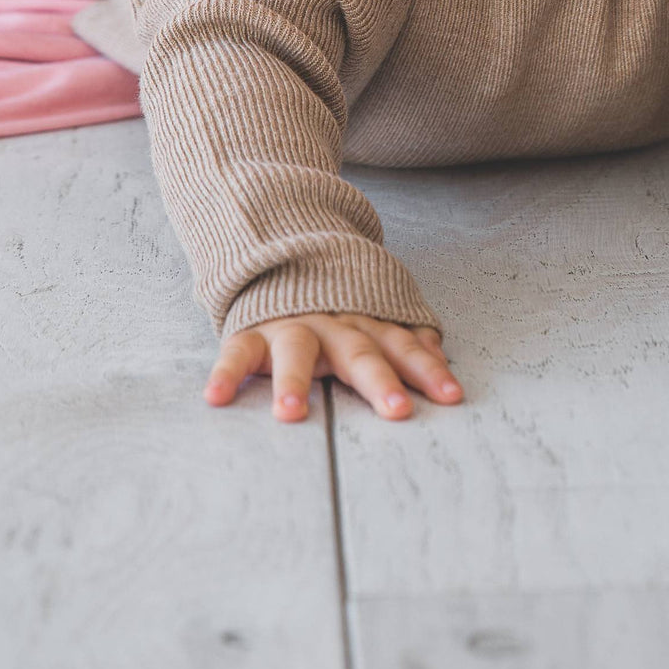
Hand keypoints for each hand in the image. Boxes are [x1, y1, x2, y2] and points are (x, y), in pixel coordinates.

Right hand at [203, 312, 463, 421]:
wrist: (285, 255)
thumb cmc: (340, 302)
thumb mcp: (377, 314)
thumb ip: (408, 338)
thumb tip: (442, 363)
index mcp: (369, 324)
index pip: (405, 347)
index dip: (429, 370)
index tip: (452, 397)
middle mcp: (335, 326)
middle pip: (360, 353)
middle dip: (378, 381)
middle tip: (397, 410)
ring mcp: (292, 327)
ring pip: (296, 352)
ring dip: (294, 381)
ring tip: (291, 412)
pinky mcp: (252, 332)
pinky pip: (237, 353)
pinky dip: (226, 374)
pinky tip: (217, 397)